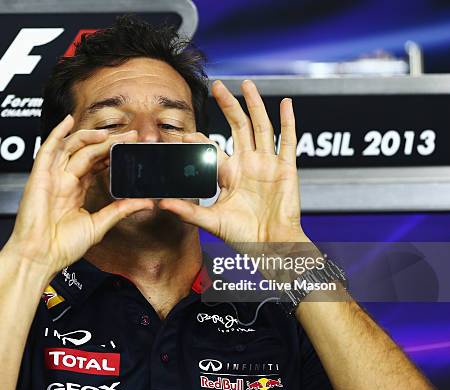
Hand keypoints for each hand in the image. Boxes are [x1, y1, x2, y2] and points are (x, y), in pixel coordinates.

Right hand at [2, 115, 153, 276]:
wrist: (40, 257)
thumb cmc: (62, 246)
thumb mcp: (98, 225)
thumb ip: (120, 210)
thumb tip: (145, 202)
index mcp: (75, 190)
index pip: (97, 164)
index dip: (113, 153)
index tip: (132, 147)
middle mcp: (64, 180)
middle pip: (88, 153)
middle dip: (108, 143)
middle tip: (130, 136)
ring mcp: (51, 177)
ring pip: (71, 148)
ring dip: (89, 137)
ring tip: (108, 133)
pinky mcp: (39, 177)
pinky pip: (47, 149)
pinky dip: (57, 133)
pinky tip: (69, 121)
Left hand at [159, 80, 306, 243]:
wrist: (271, 246)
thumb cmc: (243, 236)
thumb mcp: (211, 221)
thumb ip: (188, 211)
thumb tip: (161, 204)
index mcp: (229, 173)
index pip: (212, 148)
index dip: (198, 140)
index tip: (184, 134)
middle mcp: (247, 163)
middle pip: (237, 127)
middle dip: (228, 106)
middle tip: (217, 86)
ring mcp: (267, 163)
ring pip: (260, 127)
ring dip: (254, 105)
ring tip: (247, 84)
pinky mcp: (285, 168)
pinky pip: (287, 141)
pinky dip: (288, 122)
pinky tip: (285, 103)